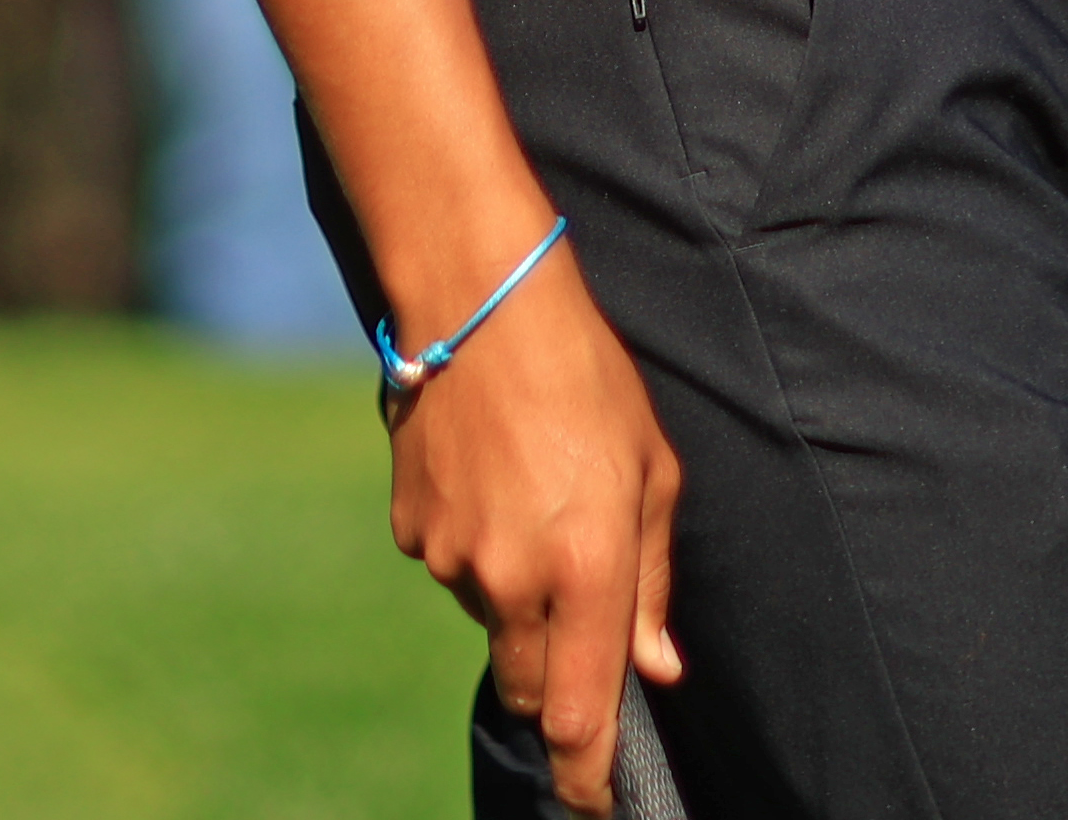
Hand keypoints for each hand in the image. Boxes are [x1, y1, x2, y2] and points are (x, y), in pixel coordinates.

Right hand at [387, 240, 681, 815]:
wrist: (480, 298)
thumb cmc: (585, 375)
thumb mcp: (650, 469)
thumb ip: (651, 580)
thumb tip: (656, 667)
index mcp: (588, 566)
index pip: (581, 715)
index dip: (588, 776)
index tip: (600, 802)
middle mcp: (515, 577)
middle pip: (529, 688)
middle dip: (554, 681)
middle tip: (574, 608)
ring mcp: (452, 558)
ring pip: (491, 617)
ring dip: (516, 590)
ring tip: (535, 493)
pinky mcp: (411, 530)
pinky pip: (450, 567)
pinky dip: (475, 545)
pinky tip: (491, 475)